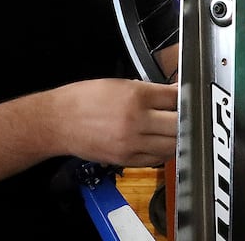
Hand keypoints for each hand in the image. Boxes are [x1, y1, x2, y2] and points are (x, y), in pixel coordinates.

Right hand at [54, 79, 177, 167]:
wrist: (57, 121)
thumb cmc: (82, 99)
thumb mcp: (117, 84)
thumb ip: (147, 90)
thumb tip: (170, 94)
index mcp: (135, 95)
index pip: (174, 97)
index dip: (184, 96)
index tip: (187, 96)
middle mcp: (136, 120)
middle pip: (178, 123)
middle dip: (185, 118)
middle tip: (184, 114)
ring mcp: (132, 143)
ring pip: (172, 144)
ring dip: (177, 137)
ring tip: (175, 130)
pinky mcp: (126, 159)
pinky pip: (156, 159)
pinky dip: (164, 151)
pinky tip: (161, 143)